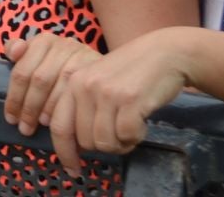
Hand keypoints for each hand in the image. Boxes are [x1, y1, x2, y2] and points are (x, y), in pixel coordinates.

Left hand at [4, 31, 99, 138]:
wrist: (105, 66)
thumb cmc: (63, 66)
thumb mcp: (41, 57)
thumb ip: (21, 53)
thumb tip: (12, 52)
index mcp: (44, 41)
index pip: (22, 72)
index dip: (14, 98)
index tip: (11, 118)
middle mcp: (63, 46)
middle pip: (40, 81)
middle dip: (29, 108)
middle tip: (25, 128)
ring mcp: (82, 57)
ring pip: (59, 89)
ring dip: (48, 111)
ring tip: (42, 126)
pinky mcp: (98, 71)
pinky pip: (79, 95)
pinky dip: (69, 111)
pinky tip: (64, 121)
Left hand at [35, 29, 188, 176]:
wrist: (164, 53)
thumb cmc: (131, 72)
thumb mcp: (98, 81)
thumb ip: (83, 107)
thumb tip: (75, 145)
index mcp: (73, 82)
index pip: (59, 126)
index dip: (65, 153)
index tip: (73, 169)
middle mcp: (85, 85)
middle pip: (86, 141)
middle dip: (105, 145)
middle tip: (120, 132)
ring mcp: (106, 92)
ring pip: (105, 143)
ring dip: (121, 143)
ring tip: (131, 125)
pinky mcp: (129, 99)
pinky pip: (126, 137)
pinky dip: (136, 136)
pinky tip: (142, 122)